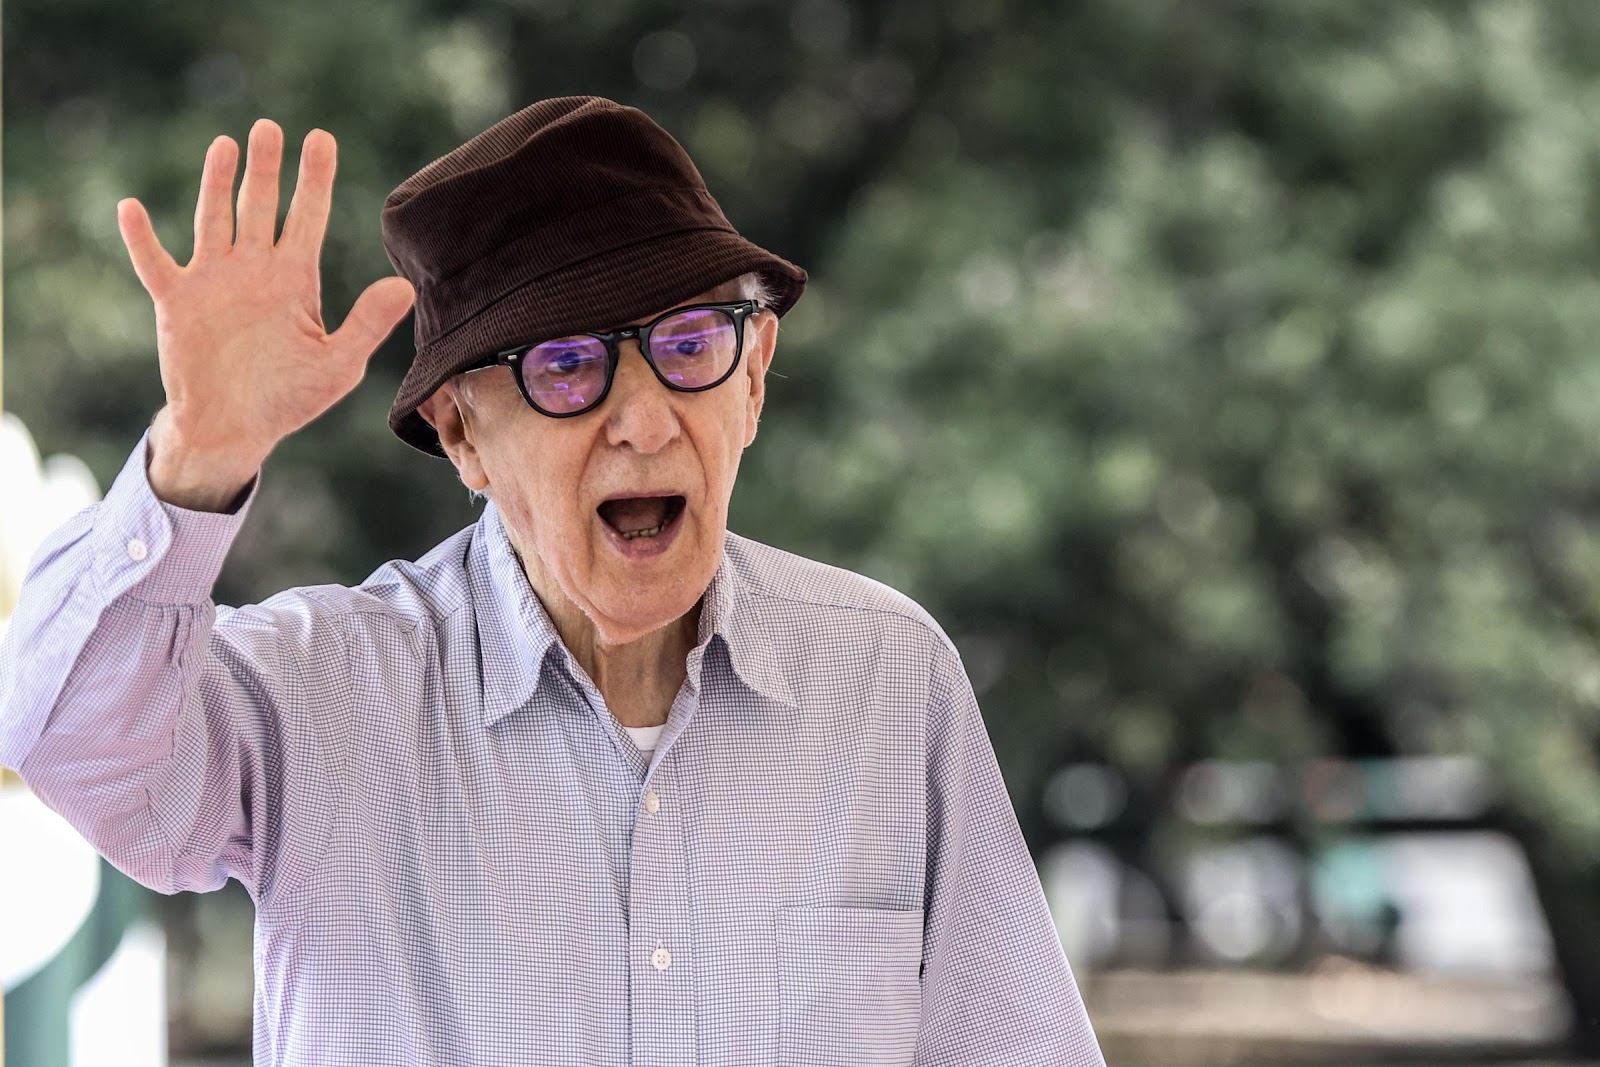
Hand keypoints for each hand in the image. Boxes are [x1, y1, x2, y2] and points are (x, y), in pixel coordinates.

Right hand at [118, 118, 414, 508]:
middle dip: (266, 168)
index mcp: (295, 280)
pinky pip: (155, 262)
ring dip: (217, 183)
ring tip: (225, 145)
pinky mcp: (177, 302)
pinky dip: (141, 238)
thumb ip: (367, 323)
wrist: (235, 429)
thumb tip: (404, 285)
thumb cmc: (289, 399)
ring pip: (214, 219)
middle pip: (261, 206)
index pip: (308, 217)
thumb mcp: (338, 365)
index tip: (321, 138)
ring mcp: (214, 282)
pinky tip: (131, 207)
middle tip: (270, 127)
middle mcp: (254, 271)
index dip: (315, 179)